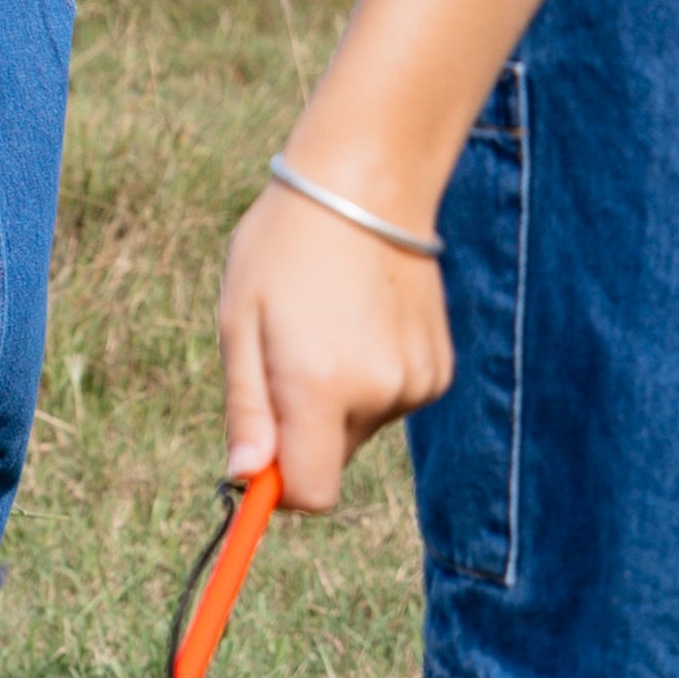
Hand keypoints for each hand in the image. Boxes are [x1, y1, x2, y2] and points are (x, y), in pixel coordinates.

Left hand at [219, 182, 452, 513]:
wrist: (365, 184)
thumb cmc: (284, 247)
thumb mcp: (240, 321)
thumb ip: (246, 408)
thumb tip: (245, 478)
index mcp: (321, 385)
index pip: (310, 494)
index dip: (279, 487)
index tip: (259, 451)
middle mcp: (378, 392)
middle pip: (330, 458)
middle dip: (301, 427)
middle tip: (285, 352)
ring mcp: (416, 381)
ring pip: (359, 426)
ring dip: (336, 397)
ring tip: (326, 322)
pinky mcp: (438, 369)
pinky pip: (390, 400)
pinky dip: (370, 377)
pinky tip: (361, 321)